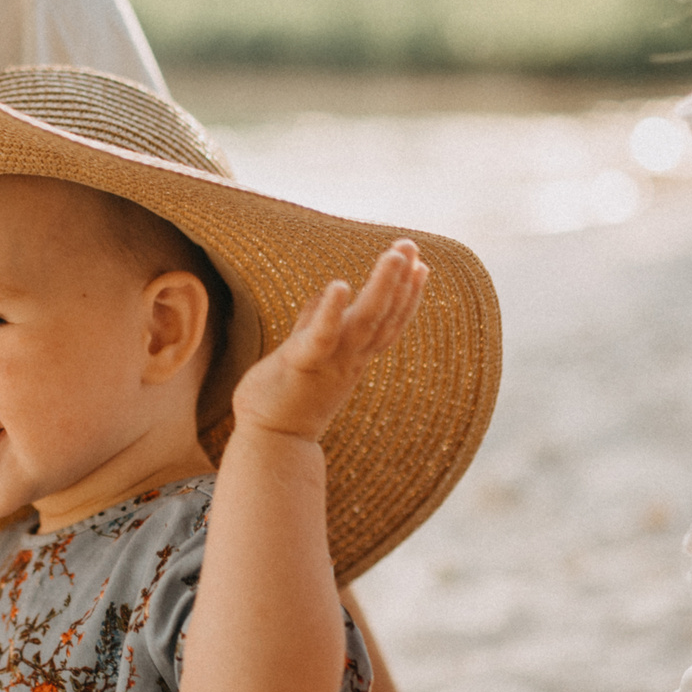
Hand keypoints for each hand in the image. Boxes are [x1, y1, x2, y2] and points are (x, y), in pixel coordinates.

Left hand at [232, 240, 428, 441]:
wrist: (271, 444)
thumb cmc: (285, 399)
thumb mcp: (306, 355)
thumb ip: (315, 325)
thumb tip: (326, 297)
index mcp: (352, 357)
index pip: (388, 323)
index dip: (407, 295)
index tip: (421, 265)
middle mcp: (350, 359)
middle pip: (385, 317)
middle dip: (401, 281)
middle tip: (412, 246)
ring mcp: (330, 362)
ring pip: (366, 321)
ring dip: (383, 287)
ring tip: (396, 255)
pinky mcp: (302, 364)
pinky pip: (322, 337)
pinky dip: (331, 312)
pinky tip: (340, 285)